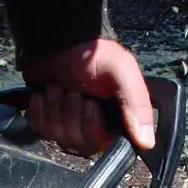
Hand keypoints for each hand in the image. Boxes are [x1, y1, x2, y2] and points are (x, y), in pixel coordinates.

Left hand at [21, 39, 154, 155]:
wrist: (58, 43)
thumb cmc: (91, 55)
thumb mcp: (122, 72)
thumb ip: (137, 105)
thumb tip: (146, 141)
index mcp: (117, 119)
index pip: (105, 144)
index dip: (93, 126)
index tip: (91, 104)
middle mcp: (95, 128)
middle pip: (81, 143)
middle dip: (73, 113)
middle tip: (75, 91)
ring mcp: (70, 128)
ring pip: (60, 137)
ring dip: (56, 108)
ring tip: (60, 88)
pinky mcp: (49, 124)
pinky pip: (41, 129)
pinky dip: (40, 109)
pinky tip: (45, 94)